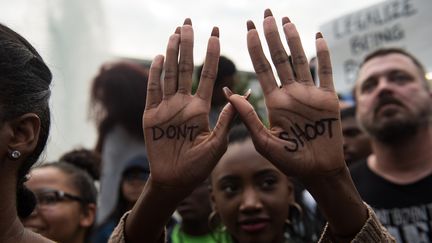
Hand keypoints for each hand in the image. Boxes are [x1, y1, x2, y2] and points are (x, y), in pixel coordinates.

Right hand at [143, 20, 234, 191]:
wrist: (175, 180)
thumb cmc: (199, 166)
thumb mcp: (217, 143)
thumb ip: (227, 119)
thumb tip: (242, 95)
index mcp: (201, 108)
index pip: (208, 75)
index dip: (211, 54)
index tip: (215, 33)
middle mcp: (184, 103)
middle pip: (186, 68)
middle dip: (188, 45)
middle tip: (189, 23)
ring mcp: (166, 107)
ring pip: (169, 74)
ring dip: (171, 54)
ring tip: (175, 34)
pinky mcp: (150, 115)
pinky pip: (152, 91)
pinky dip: (154, 74)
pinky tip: (158, 58)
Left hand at [226, 9, 343, 178]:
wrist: (317, 171)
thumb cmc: (289, 161)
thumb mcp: (264, 140)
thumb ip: (248, 117)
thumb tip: (228, 92)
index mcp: (273, 101)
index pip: (262, 68)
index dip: (255, 48)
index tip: (249, 28)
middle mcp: (290, 93)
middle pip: (279, 58)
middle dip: (272, 36)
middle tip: (265, 14)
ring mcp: (309, 94)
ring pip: (301, 60)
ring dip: (294, 40)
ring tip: (286, 20)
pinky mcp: (329, 99)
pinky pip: (326, 72)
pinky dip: (324, 55)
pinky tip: (318, 36)